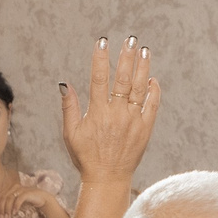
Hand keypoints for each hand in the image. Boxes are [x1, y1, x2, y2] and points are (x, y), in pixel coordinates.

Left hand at [0, 182, 66, 217]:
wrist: (42, 198)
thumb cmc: (28, 201)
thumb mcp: (15, 203)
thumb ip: (7, 205)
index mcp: (9, 189)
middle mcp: (13, 187)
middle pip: (3, 198)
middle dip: (1, 209)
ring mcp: (20, 189)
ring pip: (9, 199)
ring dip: (7, 210)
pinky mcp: (27, 192)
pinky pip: (19, 199)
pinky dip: (15, 207)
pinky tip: (14, 213)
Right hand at [59, 37, 159, 189]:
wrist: (107, 179)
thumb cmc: (86, 157)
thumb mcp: (70, 133)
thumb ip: (69, 107)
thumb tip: (64, 84)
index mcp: (97, 112)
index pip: (99, 78)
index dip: (100, 58)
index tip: (102, 42)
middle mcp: (117, 113)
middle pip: (123, 78)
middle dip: (126, 56)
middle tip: (130, 39)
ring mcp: (133, 120)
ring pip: (139, 88)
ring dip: (142, 68)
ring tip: (144, 50)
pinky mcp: (145, 129)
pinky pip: (152, 106)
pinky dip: (154, 91)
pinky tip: (153, 78)